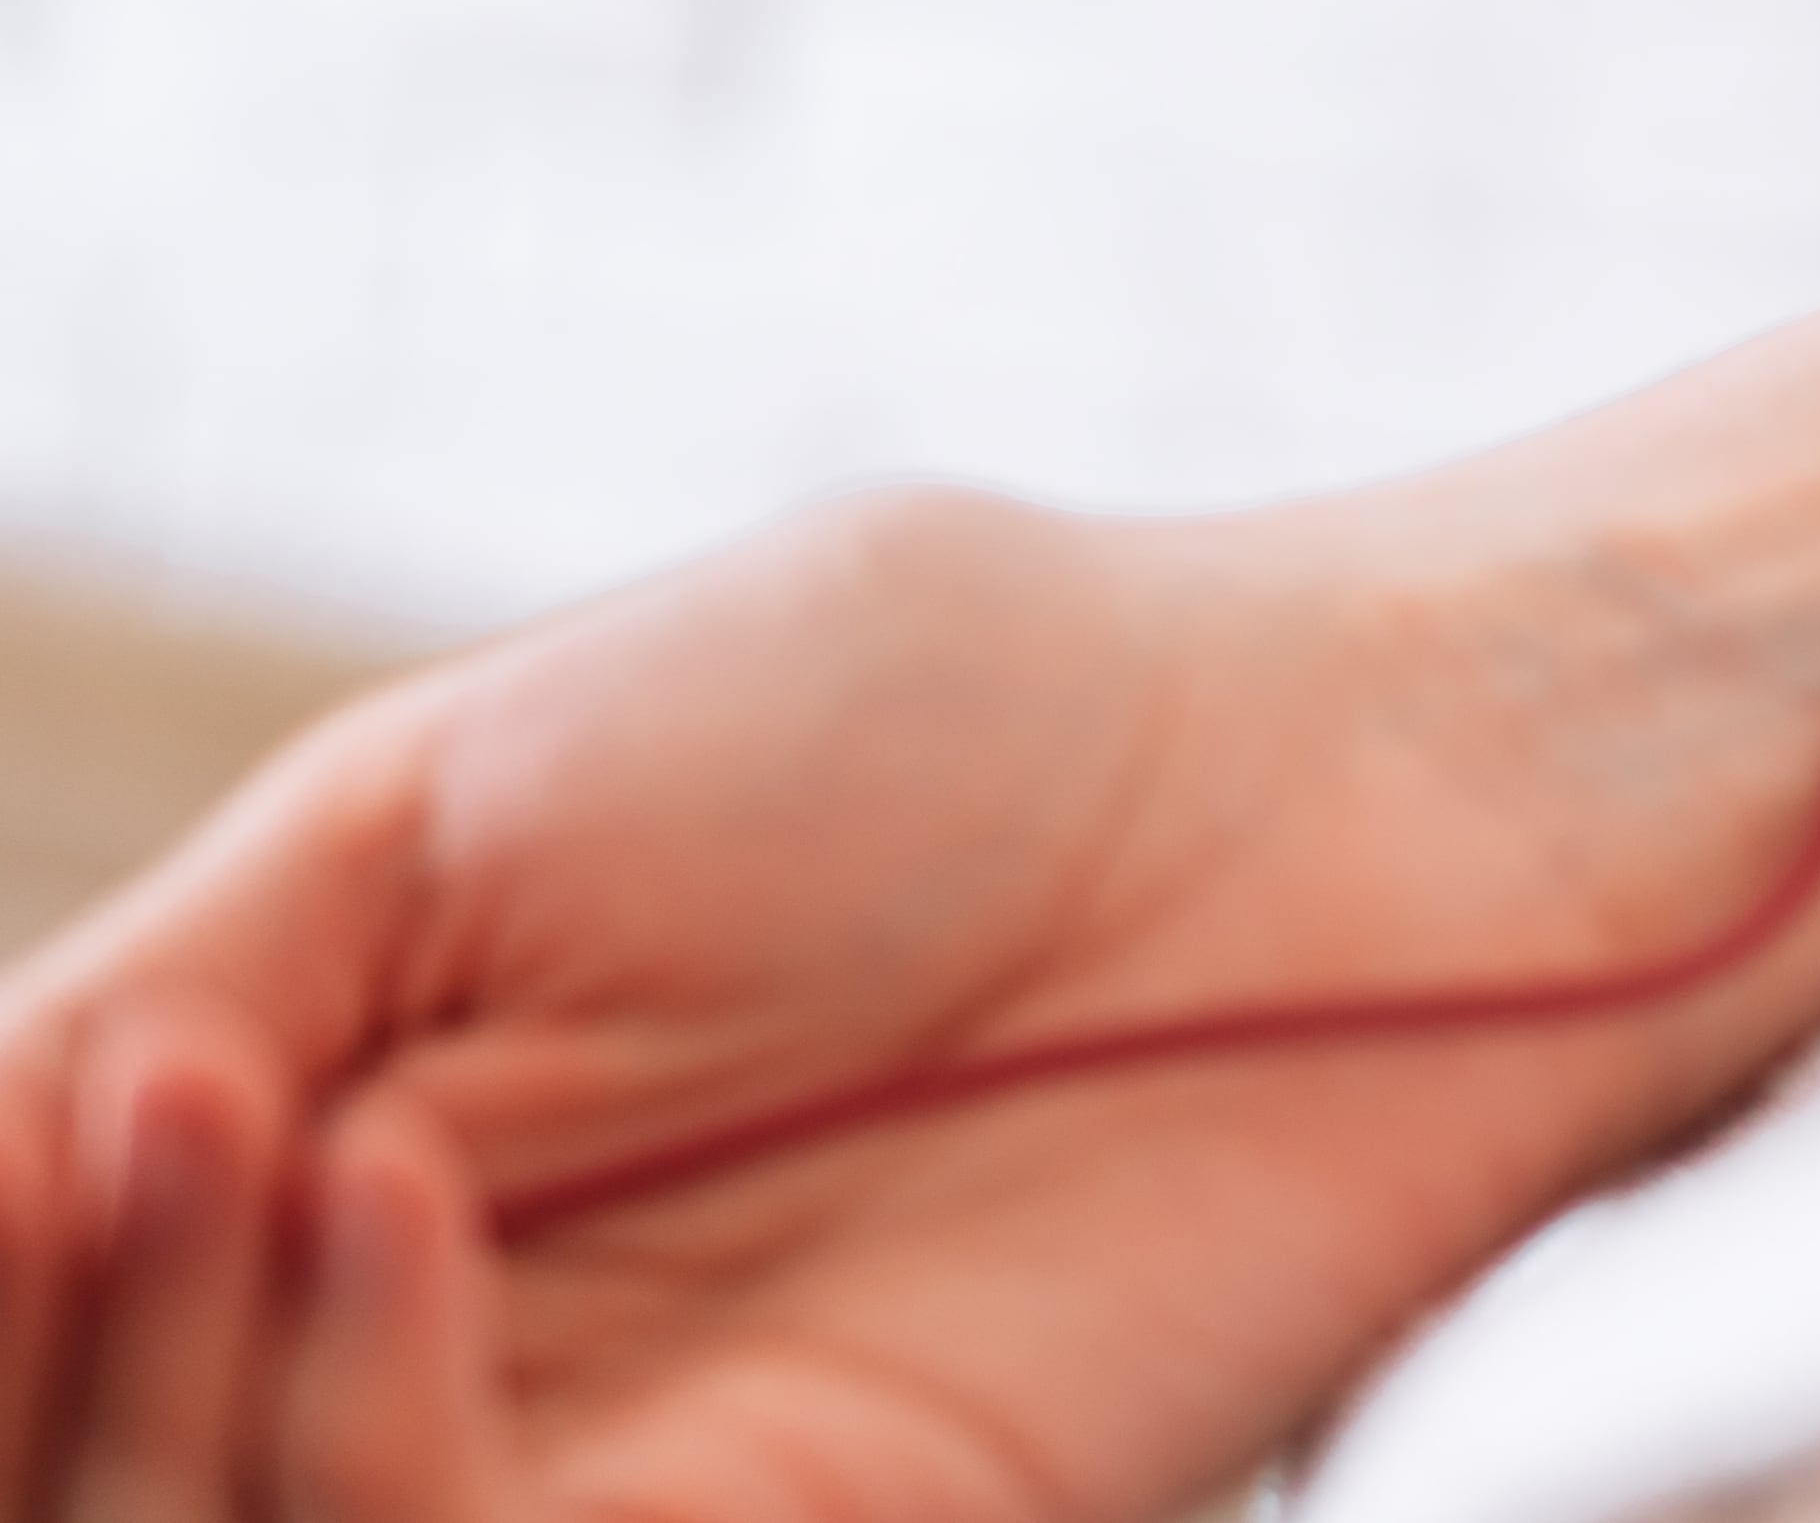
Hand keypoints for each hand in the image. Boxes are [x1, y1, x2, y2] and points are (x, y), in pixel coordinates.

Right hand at [0, 313, 1819, 1522]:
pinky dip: (356, 1447)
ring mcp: (627, 1492)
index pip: (53, 1335)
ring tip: (242, 1120)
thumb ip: (147, 1015)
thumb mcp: (454, 809)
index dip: (6, 1284)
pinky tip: (388, 1192)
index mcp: (330, 1192)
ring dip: (167, 1399)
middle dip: (61, 1355)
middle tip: (134, 1122)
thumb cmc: (957, 711)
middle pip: (111, 1485)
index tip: (49, 1126)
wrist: (1349, 772)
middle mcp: (445, 1382)